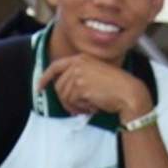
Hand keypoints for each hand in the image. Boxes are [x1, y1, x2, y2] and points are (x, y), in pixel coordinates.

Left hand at [37, 53, 151, 121]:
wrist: (127, 92)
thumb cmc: (115, 87)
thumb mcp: (95, 75)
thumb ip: (78, 78)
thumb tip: (62, 93)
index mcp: (81, 58)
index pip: (56, 66)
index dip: (46, 77)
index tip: (40, 86)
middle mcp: (78, 63)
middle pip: (59, 86)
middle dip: (65, 101)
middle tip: (76, 109)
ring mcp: (78, 74)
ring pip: (63, 95)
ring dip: (74, 106)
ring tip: (88, 107)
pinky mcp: (80, 85)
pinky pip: (71, 101)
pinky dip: (80, 108)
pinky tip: (92, 107)